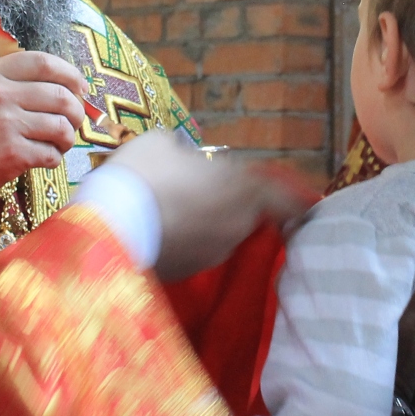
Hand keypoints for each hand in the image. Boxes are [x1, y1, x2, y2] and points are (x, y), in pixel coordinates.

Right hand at [0, 52, 89, 197]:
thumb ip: (7, 84)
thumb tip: (59, 87)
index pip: (42, 62)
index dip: (69, 74)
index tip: (80, 87)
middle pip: (59, 95)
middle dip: (76, 111)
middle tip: (74, 122)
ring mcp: (6, 123)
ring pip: (60, 126)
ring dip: (67, 137)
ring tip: (60, 144)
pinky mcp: (12, 153)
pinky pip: (51, 153)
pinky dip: (54, 158)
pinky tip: (44, 159)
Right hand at [102, 130, 317, 280]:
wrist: (106, 226)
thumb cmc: (141, 174)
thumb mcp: (163, 144)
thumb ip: (187, 154)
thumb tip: (185, 160)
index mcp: (241, 190)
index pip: (286, 198)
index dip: (298, 199)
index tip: (308, 201)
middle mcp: (237, 225)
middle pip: (249, 214)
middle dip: (237, 203)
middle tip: (214, 190)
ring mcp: (214, 252)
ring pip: (223, 232)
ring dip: (211, 221)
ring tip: (182, 207)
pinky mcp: (190, 271)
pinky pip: (198, 249)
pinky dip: (190, 239)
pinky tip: (165, 227)